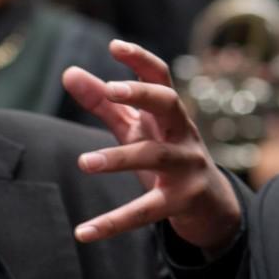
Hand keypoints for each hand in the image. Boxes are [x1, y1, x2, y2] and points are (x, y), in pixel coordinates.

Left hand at [64, 40, 240, 253]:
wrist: (210, 203)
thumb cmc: (166, 155)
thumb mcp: (137, 128)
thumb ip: (104, 103)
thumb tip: (69, 72)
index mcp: (169, 113)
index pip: (159, 78)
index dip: (140, 60)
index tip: (115, 46)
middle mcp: (182, 134)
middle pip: (169, 103)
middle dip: (143, 94)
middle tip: (111, 90)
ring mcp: (186, 166)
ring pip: (155, 156)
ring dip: (119, 157)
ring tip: (84, 162)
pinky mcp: (182, 200)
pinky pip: (147, 210)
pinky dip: (114, 222)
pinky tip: (84, 232)